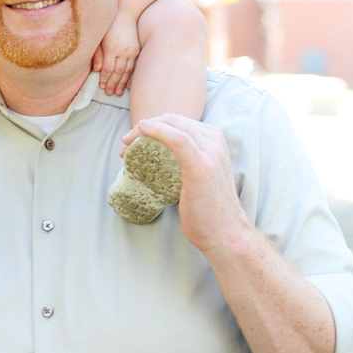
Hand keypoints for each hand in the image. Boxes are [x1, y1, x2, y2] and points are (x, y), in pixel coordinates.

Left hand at [92, 11, 140, 95]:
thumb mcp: (99, 38)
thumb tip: (97, 70)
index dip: (104, 78)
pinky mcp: (136, 50)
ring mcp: (131, 51)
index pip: (107, 68)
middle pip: (117, 72)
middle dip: (113, 84)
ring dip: (122, 83)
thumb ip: (97, 54)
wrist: (125, 13)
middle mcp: (122, 51)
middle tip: (110, 93)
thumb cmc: (108, 25)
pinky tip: (128, 84)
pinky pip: (134, 66)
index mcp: (111, 48)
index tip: (101, 86)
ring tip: (118, 92)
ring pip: (127, 71)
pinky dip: (131, 76)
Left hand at [122, 115, 251, 258]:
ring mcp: (210, 152)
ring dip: (145, 130)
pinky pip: (178, 138)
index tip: (133, 141)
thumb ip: (185, 162)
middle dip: (145, 126)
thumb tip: (157, 160)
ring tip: (128, 146)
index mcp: (215, 139)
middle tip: (127, 143)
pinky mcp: (202, 165)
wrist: (225, 233)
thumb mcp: (198, 176)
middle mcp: (214, 141)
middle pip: (173, 119)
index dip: (153, 124)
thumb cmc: (208, 210)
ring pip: (173, 125)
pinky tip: (144, 131)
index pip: (178, 120)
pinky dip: (158, 130)